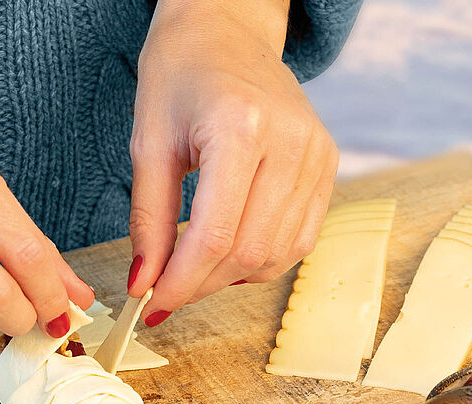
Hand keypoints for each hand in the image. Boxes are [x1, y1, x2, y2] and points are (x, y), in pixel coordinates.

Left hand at [127, 0, 338, 324]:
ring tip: (192, 273)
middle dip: (202, 285)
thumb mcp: (148, 144)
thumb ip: (149, 220)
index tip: (152, 304)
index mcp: (241, 129)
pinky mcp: (328, 164)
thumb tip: (144, 283)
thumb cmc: (180, 74)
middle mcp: (291, 143)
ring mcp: (318, 154)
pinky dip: (262, 260)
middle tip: (164, 294)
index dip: (183, 281)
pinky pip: (300, 238)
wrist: (226, 30)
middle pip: (250, 251)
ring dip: (230, 279)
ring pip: (278, 254)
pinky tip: (227, 255)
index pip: (216, 235)